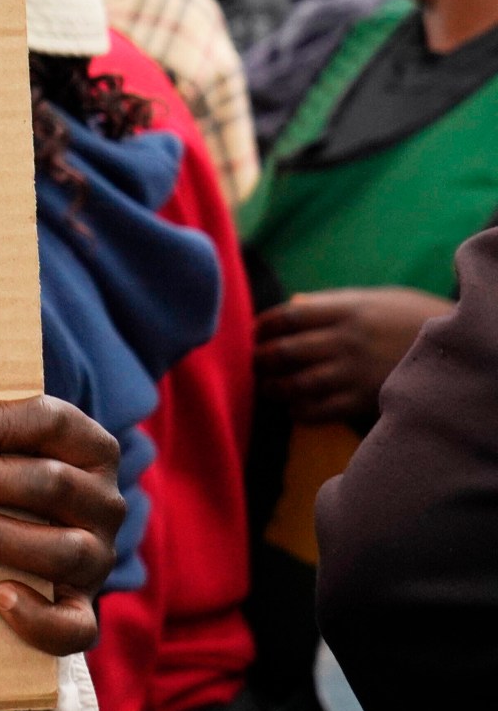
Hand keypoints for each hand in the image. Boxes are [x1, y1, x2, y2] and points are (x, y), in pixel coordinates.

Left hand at [0, 395, 122, 656]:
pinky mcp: (82, 607)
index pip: (52, 422)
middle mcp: (103, 502)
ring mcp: (98, 558)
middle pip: (54, 483)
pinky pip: (76, 625)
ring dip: (1, 535)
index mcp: (89, 448)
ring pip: (65, 550)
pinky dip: (39, 617)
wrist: (27, 548)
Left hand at [254, 286, 452, 424]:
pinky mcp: (365, 400)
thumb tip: (294, 307)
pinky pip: (319, 410)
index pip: (288, 317)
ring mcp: (355, 372)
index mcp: (347, 310)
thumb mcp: (376, 300)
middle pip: (285, 351)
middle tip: (252, 364)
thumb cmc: (412, 319)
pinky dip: (299, 411)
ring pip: (296, 384)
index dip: (262, 326)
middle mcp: (347, 340)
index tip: (252, 333)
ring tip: (267, 387)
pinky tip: (295, 407)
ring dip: (274, 388)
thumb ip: (334, 304)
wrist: (457, 348)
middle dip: (261, 359)